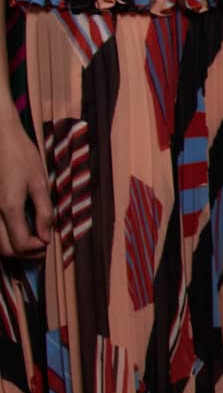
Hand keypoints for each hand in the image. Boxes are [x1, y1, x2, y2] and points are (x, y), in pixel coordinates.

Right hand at [0, 113, 50, 256]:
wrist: (0, 138)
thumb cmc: (21, 155)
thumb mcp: (40, 182)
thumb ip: (44, 212)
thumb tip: (45, 238)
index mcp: (10, 206)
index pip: (22, 243)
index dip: (37, 249)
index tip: (47, 242)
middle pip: (5, 250)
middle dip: (25, 254)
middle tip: (40, 246)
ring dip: (13, 248)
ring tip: (31, 240)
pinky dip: (4, 237)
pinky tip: (17, 230)